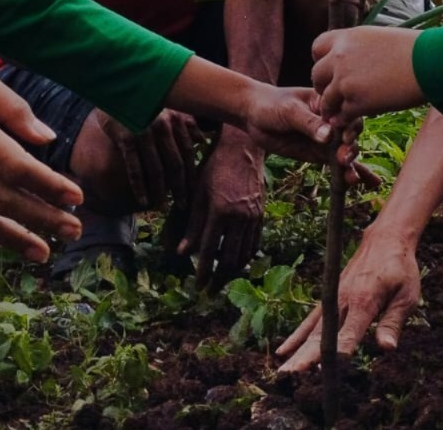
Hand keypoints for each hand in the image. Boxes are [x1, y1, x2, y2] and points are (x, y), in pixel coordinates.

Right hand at [94, 108, 203, 209]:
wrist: (116, 91)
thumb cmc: (145, 103)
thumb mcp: (168, 108)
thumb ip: (186, 123)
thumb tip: (203, 140)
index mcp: (175, 119)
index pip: (188, 152)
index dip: (192, 173)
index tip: (195, 191)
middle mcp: (162, 126)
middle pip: (175, 164)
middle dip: (180, 188)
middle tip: (183, 206)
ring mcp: (144, 132)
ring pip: (156, 169)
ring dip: (160, 192)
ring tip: (163, 208)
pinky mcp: (126, 138)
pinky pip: (134, 167)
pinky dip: (139, 187)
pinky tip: (143, 202)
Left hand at [174, 128, 264, 288]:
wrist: (242, 149)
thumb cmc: (214, 167)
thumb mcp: (197, 193)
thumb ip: (191, 224)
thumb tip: (181, 252)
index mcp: (220, 211)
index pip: (209, 250)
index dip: (202, 271)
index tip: (197, 286)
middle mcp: (240, 217)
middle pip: (230, 259)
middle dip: (219, 280)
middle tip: (209, 292)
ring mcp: (253, 217)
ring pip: (245, 254)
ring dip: (233, 273)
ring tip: (222, 282)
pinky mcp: (261, 215)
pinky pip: (255, 243)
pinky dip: (246, 258)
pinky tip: (237, 264)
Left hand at [240, 84, 368, 182]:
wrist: (253, 115)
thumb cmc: (271, 105)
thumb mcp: (289, 110)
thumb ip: (308, 123)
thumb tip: (328, 136)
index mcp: (329, 103)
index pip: (347, 114)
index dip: (350, 126)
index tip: (344, 137)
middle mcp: (332, 121)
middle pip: (351, 135)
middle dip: (351, 148)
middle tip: (342, 157)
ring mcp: (327, 139)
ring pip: (347, 152)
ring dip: (352, 164)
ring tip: (352, 178)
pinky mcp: (319, 154)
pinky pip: (338, 164)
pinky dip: (351, 173)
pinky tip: (367, 184)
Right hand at [276, 226, 420, 370]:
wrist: (385, 238)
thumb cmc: (400, 268)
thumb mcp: (407, 295)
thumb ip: (393, 322)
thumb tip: (387, 348)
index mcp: (365, 300)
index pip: (349, 332)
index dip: (339, 351)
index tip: (325, 368)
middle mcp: (343, 299)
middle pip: (323, 332)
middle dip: (307, 354)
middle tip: (291, 374)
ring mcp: (333, 297)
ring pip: (312, 328)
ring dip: (297, 349)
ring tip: (283, 370)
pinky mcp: (330, 296)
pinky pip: (310, 319)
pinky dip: (297, 335)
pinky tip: (284, 350)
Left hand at [312, 26, 423, 127]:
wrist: (430, 62)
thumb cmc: (414, 48)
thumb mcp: (379, 37)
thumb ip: (360, 47)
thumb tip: (357, 56)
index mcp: (346, 38)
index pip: (317, 48)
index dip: (322, 60)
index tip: (331, 69)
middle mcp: (340, 57)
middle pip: (316, 75)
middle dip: (323, 86)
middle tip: (333, 94)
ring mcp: (345, 81)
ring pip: (326, 99)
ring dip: (332, 107)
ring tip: (339, 113)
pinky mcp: (357, 102)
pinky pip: (342, 116)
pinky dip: (346, 120)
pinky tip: (353, 121)